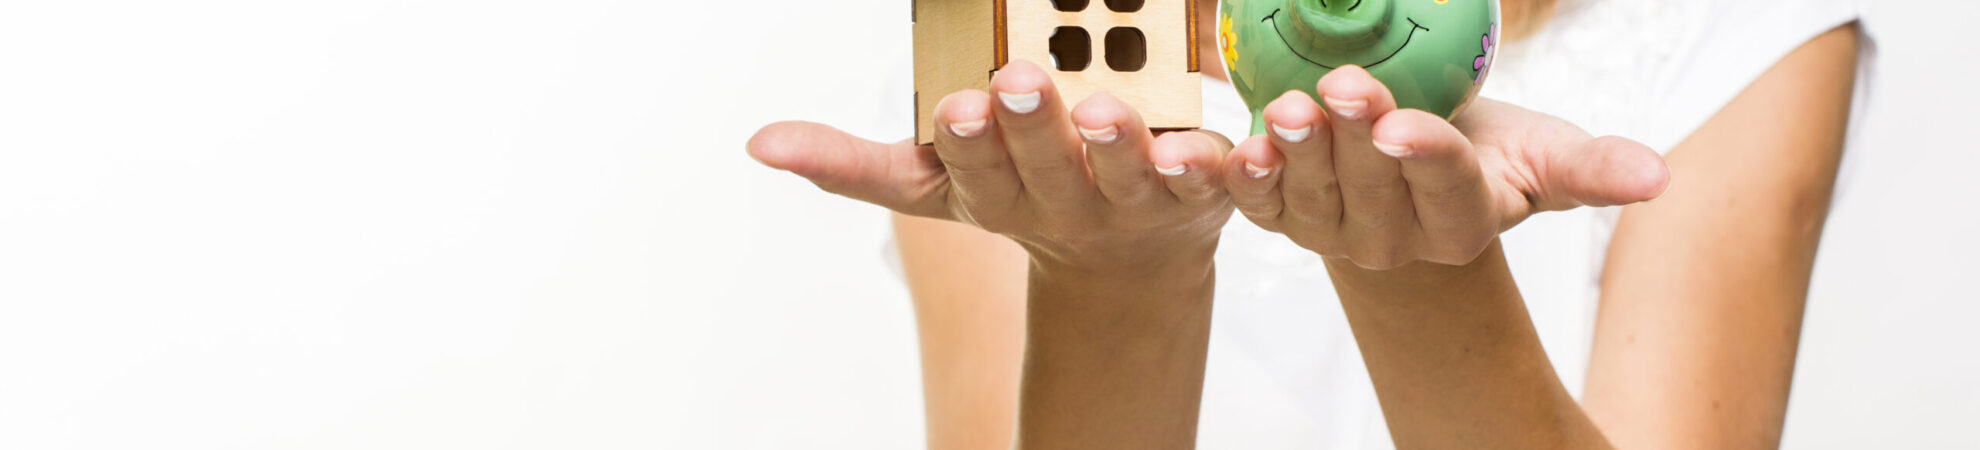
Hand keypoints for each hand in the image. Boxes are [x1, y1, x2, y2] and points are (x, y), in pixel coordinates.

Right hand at [748, 61, 1234, 271]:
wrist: (1128, 258)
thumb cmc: (1022, 193)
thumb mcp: (936, 185)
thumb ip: (853, 165)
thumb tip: (761, 145)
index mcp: (997, 194)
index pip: (972, 173)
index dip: (968, 145)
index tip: (957, 110)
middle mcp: (1067, 202)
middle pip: (1046, 171)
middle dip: (1028, 131)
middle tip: (1012, 84)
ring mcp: (1139, 200)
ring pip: (1130, 177)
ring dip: (1118, 148)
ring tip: (1103, 112)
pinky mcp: (1206, 195)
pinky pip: (1219, 184)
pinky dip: (1222, 166)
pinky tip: (1217, 145)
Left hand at [1223, 66, 1669, 269]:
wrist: (1413, 160)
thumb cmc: (1485, 149)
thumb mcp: (1542, 151)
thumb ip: (1592, 167)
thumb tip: (1658, 177)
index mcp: (1462, 221)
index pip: (1445, 189)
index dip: (1424, 159)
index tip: (1404, 128)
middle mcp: (1396, 239)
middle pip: (1372, 189)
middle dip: (1355, 138)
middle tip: (1344, 87)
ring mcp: (1334, 233)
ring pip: (1312, 197)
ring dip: (1297, 152)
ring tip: (1290, 107)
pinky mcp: (1283, 219)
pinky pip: (1259, 204)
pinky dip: (1244, 178)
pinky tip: (1239, 148)